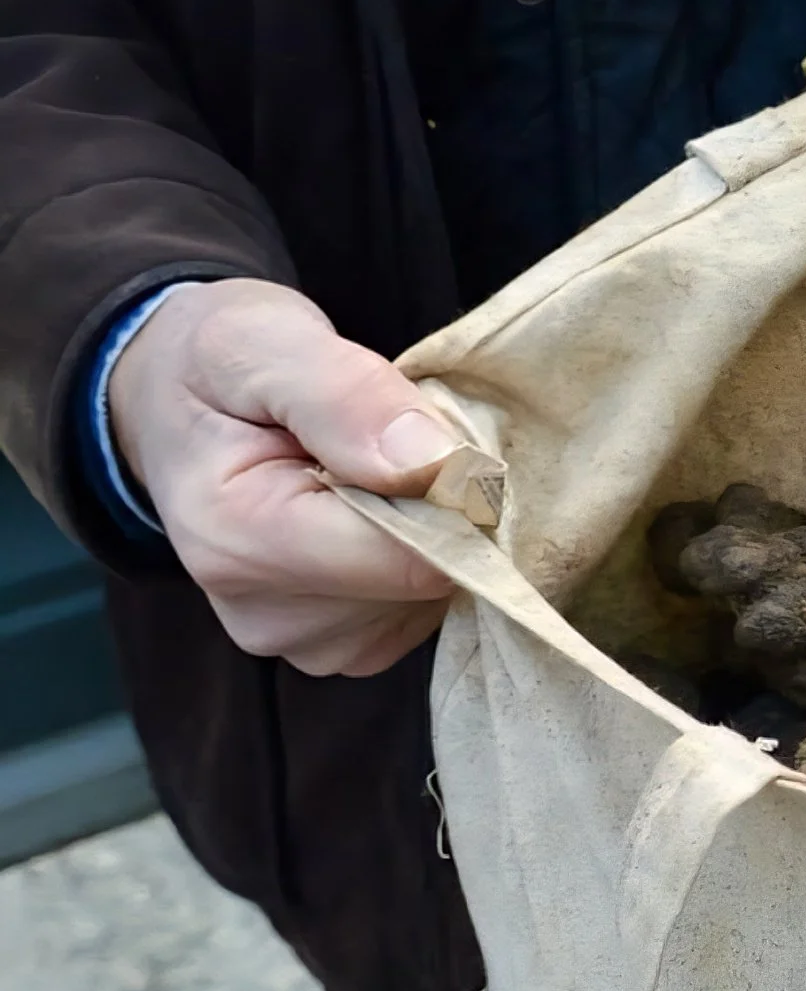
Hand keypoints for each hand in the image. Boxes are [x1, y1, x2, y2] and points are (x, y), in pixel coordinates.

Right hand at [108, 277, 457, 675]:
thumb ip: (346, 395)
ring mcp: (304, 642)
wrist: (175, 407)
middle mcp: (266, 614)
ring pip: (431, 597)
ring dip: (427, 527)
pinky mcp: (341, 649)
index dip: (446, 487)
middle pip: (423, 580)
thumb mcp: (261, 341)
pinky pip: (422, 610)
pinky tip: (374, 511)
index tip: (426, 426)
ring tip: (367, 472)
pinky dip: (418, 555)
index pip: (406, 554)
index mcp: (237, 540)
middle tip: (384, 440)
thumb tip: (436, 460)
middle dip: (432, 502)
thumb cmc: (216, 368)